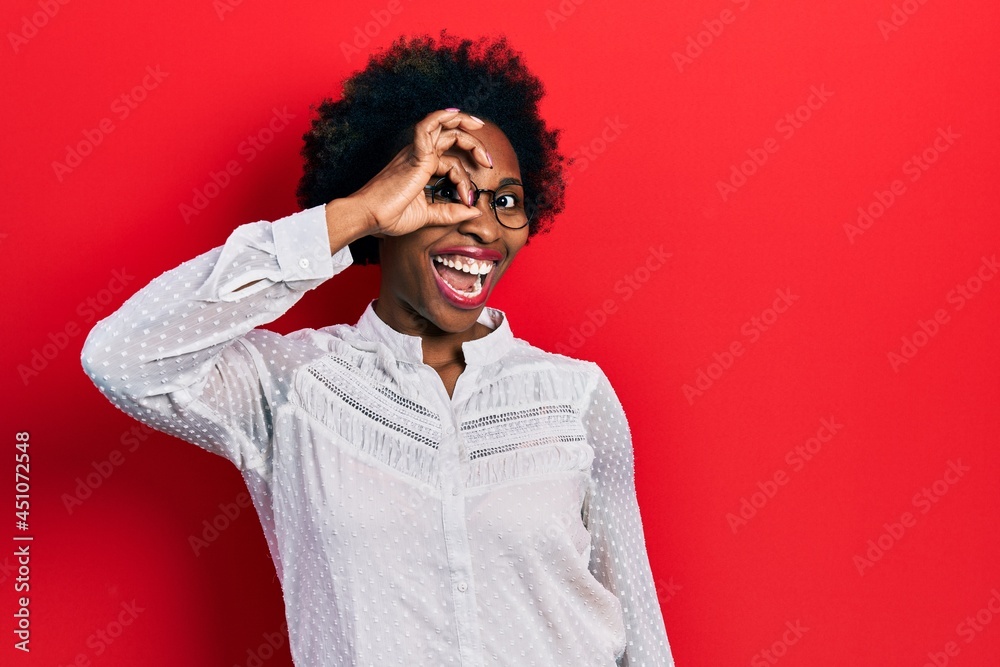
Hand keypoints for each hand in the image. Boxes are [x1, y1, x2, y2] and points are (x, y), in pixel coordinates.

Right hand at [344, 108, 493, 237]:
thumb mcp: (428, 215)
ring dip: (465, 126)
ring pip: (444, 127)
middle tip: (488, 161)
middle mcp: (419, 155)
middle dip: (473, 143)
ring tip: (481, 133)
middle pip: (449, 136)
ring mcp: (416, 152)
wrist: (370, 217)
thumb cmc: (391, 215)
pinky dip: (442, 116)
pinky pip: (428, 126)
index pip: (451, 162)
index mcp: (421, 167)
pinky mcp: (415, 154)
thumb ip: (450, 212)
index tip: (469, 201)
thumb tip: (474, 211)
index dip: (465, 181)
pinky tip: (458, 114)